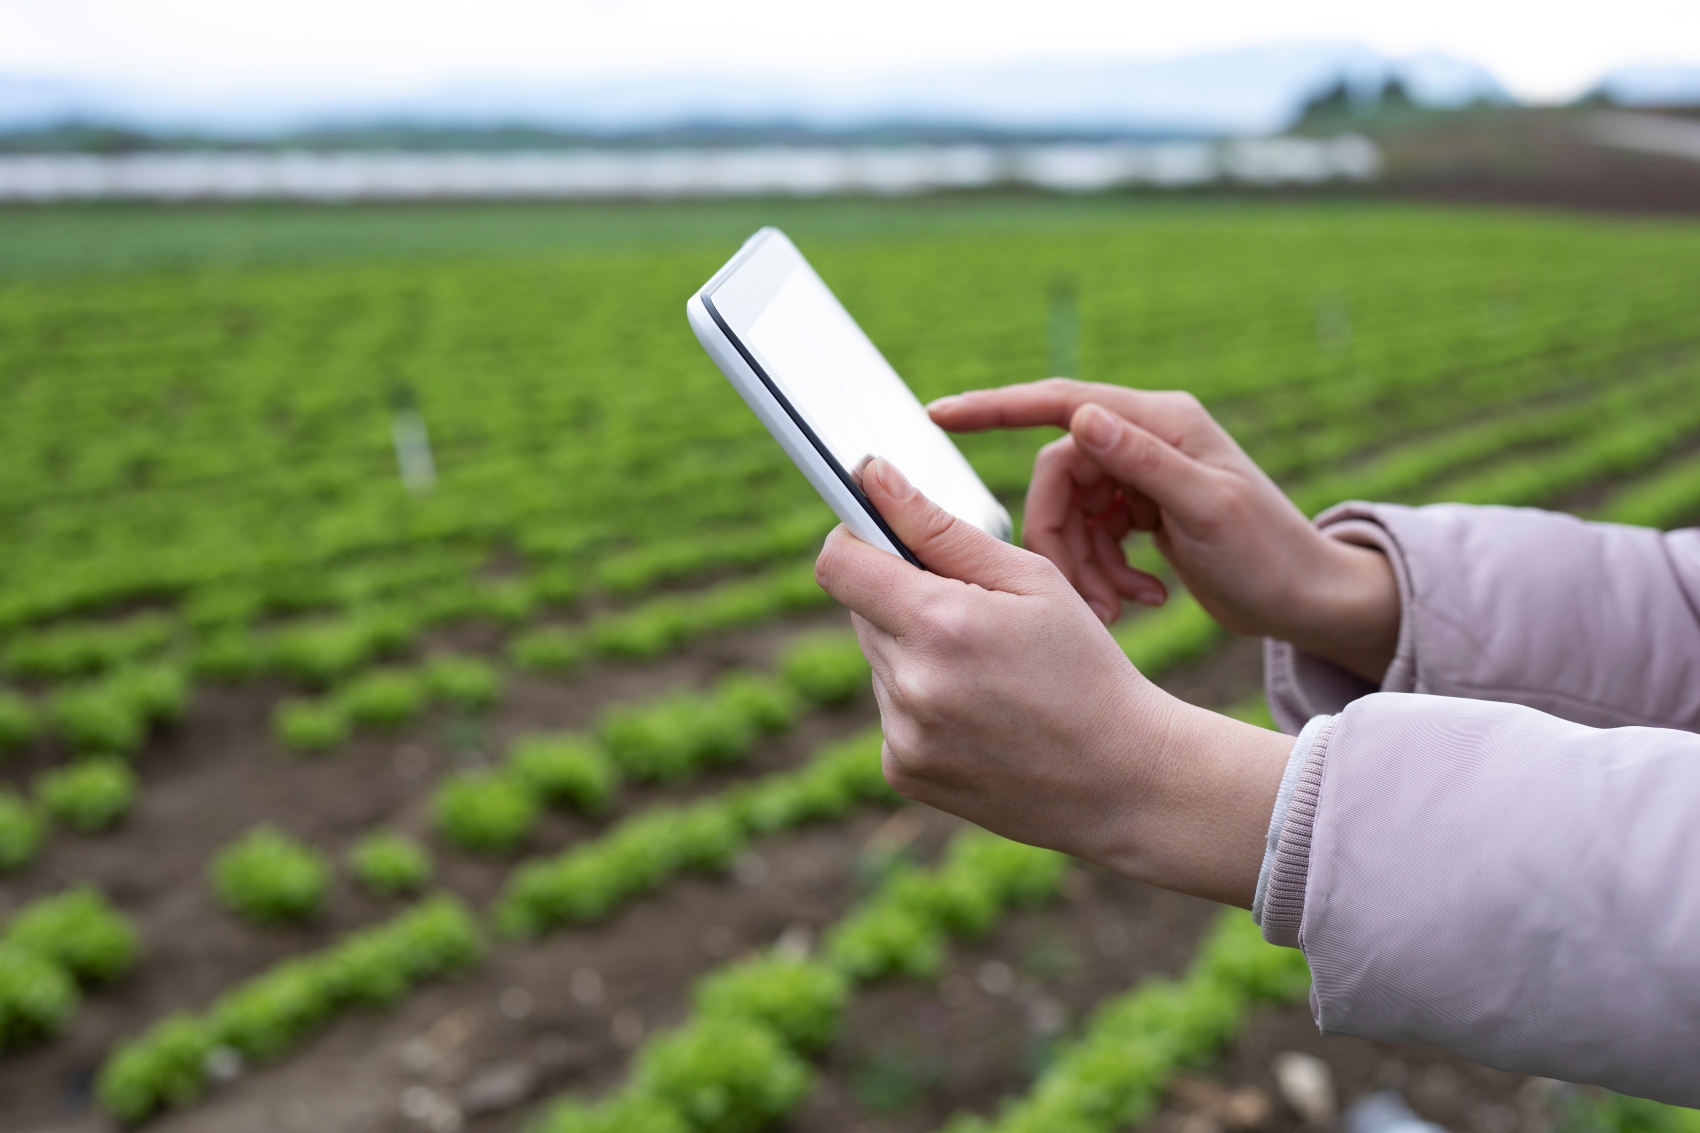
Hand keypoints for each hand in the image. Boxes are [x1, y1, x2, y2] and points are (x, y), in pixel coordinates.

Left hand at [814, 457, 1292, 907]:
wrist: (1123, 779)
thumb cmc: (1085, 665)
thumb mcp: (1032, 580)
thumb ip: (942, 528)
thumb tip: (873, 475)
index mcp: (941, 624)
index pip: (839, 564)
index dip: (854, 539)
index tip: (879, 535)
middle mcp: (911, 684)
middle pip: (861, 610)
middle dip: (903, 597)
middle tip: (974, 615)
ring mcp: (903, 736)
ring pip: (878, 661)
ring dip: (915, 652)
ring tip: (989, 673)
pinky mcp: (904, 772)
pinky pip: (891, 713)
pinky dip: (922, 704)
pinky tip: (981, 714)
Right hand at [929, 378, 1398, 683]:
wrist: (1306, 600)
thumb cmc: (1270, 556)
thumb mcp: (1208, 511)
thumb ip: (1145, 463)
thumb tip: (1083, 417)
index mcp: (1162, 422)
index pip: (1061, 402)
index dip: (997, 408)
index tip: (940, 415)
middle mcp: (1148, 440)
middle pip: (1060, 477)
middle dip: (1060, 540)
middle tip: (1085, 595)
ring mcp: (1144, 476)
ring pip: (1072, 514)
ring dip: (1084, 565)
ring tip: (1121, 608)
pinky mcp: (1143, 512)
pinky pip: (1093, 536)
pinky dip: (1103, 572)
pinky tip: (1141, 599)